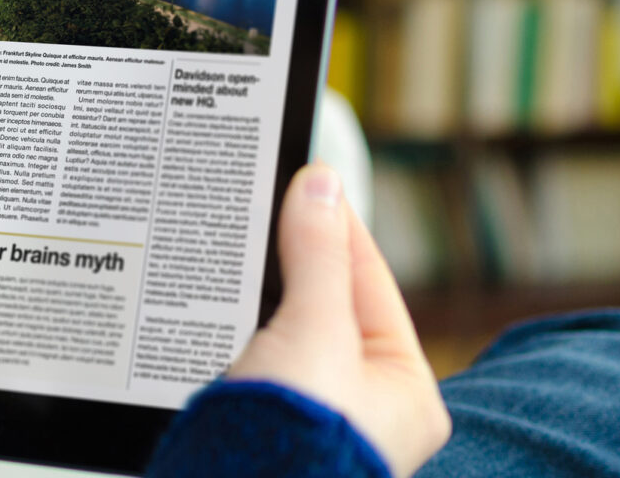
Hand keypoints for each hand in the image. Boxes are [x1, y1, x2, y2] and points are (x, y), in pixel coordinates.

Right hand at [227, 164, 450, 476]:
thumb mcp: (314, 329)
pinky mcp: (266, 429)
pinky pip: (257, 362)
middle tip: (263, 209)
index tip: (306, 182)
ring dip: (262, 300)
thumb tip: (319, 185)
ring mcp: (315, 422)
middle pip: (329, 308)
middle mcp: (367, 411)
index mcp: (407, 393)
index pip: (372, 283)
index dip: (336, 227)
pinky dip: (239, 333)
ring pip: (290, 334)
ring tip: (235, 253)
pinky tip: (213, 309)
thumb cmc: (295, 438)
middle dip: (295, 264)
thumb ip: (317, 254)